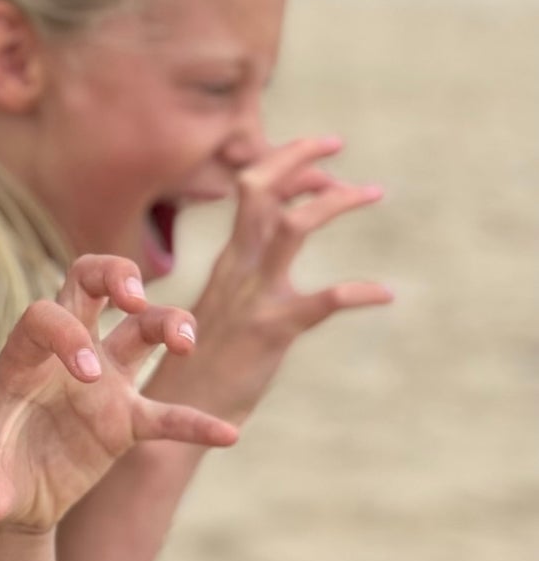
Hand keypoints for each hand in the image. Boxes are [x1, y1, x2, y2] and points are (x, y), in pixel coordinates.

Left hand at [0, 254, 238, 531]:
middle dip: (117, 275)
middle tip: (136, 298)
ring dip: (169, 324)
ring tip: (186, 346)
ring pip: (142, 330)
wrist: (10, 496)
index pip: (45, 317)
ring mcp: (102, 382)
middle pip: (90, 284)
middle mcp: (65, 357)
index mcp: (24, 360)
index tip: (87, 373)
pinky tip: (226, 435)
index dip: (68, 334)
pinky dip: (196, 423)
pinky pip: (168, 414)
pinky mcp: (125, 418)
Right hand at [146, 136, 391, 425]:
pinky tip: (384, 294)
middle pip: (262, 190)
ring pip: (291, 226)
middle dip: (300, 157)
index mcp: (228, 264)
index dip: (285, 166)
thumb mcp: (220, 311)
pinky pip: (324, 300)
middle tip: (337, 145)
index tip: (322, 163)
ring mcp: (254, 297)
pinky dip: (359, 290)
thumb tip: (268, 263)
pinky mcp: (272, 331)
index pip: (251, 193)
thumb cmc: (199, 369)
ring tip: (371, 191)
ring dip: (334, 201)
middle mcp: (237, 269)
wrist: (176, 415)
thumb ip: (242, 282)